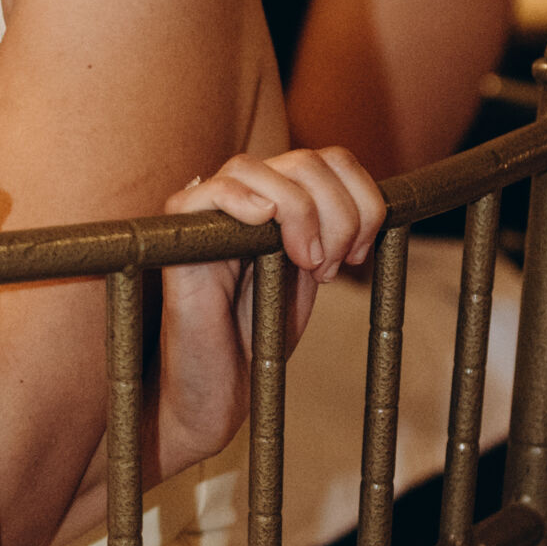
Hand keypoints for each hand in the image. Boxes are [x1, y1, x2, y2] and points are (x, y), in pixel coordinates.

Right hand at [153, 147, 383, 479]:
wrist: (220, 384)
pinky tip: (262, 221)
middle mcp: (245, 196)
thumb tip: (368, 204)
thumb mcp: (311, 273)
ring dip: (300, 212)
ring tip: (305, 262)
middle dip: (338, 214)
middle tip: (330, 267)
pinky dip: (240, 199)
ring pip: (258, 168)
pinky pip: (207, 192)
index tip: (359, 253)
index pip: (330, 161)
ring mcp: (210, 212)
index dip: (360, 199)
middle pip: (305, 161)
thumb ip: (330, 232)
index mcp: (280, 200)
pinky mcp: (178, 236)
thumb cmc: (259, 334)